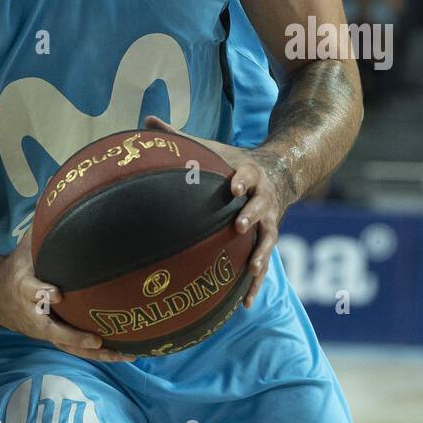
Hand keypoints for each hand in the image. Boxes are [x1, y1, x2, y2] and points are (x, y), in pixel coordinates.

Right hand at [0, 232, 135, 363]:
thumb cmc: (18, 265)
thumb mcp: (25, 246)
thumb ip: (45, 227)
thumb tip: (59, 195)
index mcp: (25, 287)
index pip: (33, 291)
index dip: (43, 293)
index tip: (58, 293)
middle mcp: (33, 313)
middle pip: (53, 329)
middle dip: (75, 336)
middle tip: (98, 337)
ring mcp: (42, 329)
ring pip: (67, 345)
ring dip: (94, 351)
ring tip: (124, 353)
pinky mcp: (51, 338)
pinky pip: (74, 349)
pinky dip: (98, 354)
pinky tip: (124, 353)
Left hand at [145, 116, 292, 308]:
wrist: (277, 175)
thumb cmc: (232, 163)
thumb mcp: (213, 148)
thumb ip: (181, 136)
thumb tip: (145, 119)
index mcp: (247, 174)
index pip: (246, 175)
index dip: (241, 180)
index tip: (232, 187)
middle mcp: (262, 198)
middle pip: (260, 207)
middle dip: (251, 215)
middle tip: (240, 225)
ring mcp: (268, 221)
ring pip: (267, 240)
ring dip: (260, 255)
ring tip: (251, 271)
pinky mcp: (266, 241)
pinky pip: (263, 264)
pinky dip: (255, 284)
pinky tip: (244, 304)